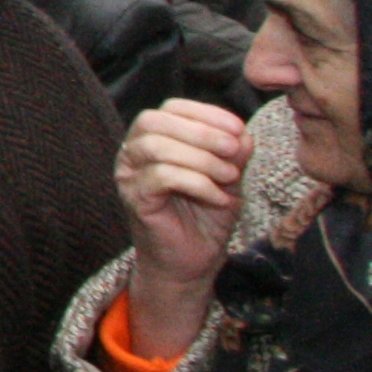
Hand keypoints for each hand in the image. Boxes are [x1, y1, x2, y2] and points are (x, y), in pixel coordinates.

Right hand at [119, 98, 252, 354]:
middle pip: (155, 121)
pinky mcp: (134, 199)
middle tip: (233, 151)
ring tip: (229, 176)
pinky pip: (161, 178)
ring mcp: (129, 176)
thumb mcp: (228, 177)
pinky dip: (197, 183)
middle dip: (200, 132)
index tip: (239, 130)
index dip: (206, 114)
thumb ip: (234, 153)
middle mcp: (133, 152)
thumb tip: (243, 133)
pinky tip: (217, 197)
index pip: (172, 108)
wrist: (193, 263)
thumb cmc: (205, 217)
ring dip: (201, 158)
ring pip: (156, 147)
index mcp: (154, 138)